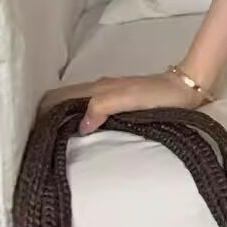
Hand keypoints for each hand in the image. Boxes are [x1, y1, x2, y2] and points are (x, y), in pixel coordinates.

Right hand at [37, 71, 208, 135]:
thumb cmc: (160, 95)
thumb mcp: (131, 99)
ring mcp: (112, 94)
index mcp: (100, 88)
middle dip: (51, 114)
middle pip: (67, 98)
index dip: (46, 110)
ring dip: (66, 117)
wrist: (189, 87)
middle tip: (44, 140)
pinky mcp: (123, 101)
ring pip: (80, 103)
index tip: (38, 131)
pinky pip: (94, 108)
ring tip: (58, 139)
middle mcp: (102, 88)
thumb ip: (104, 106)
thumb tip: (81, 125)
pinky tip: (84, 131)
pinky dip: (82, 117)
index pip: (61, 95)